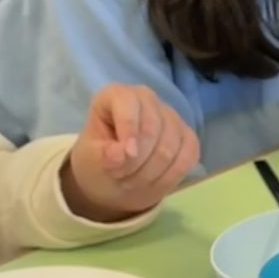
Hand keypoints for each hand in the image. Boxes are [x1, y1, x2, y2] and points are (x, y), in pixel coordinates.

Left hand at [62, 84, 198, 220]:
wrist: (114, 176)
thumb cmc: (97, 160)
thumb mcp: (90, 158)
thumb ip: (105, 154)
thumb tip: (125, 154)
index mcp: (117, 96)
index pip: (128, 103)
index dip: (129, 129)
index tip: (126, 156)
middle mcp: (147, 99)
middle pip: (152, 129)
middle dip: (136, 161)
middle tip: (119, 177)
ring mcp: (170, 117)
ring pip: (171, 147)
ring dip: (151, 173)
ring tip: (132, 182)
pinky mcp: (187, 137)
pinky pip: (188, 156)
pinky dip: (171, 176)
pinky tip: (154, 182)